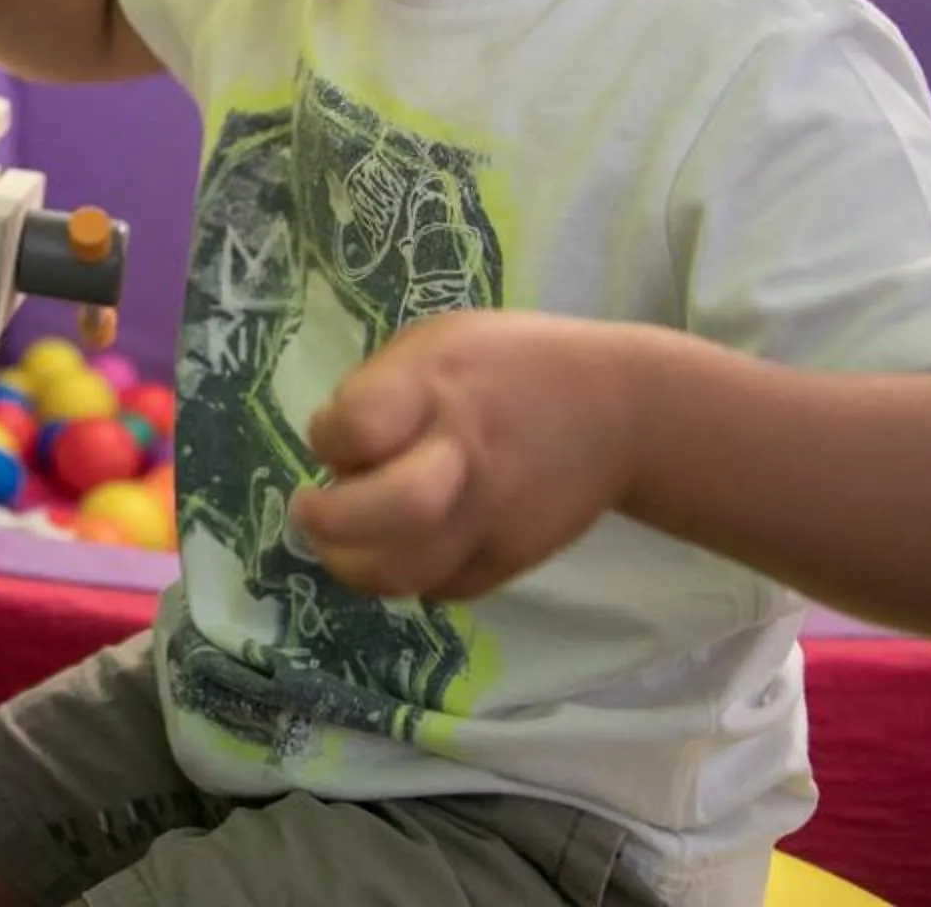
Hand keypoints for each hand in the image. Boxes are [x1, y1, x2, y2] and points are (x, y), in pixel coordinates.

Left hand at [292, 311, 644, 602]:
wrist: (619, 411)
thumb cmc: (510, 364)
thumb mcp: (438, 342)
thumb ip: (379, 391)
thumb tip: (333, 455)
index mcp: (437, 387)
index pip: (359, 427)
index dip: (331, 438)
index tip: (334, 437)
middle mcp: (463, 457)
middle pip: (388, 512)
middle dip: (329, 522)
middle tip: (311, 510)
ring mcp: (491, 517)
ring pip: (404, 573)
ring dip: (353, 565)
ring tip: (341, 543)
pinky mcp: (512, 559)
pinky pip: (440, 588)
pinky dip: (408, 576)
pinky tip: (402, 548)